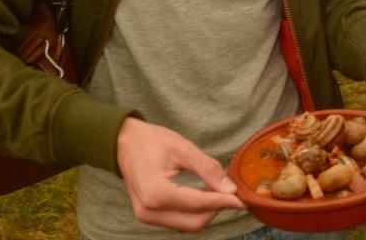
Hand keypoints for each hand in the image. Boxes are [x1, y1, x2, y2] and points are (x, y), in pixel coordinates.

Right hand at [116, 117, 243, 231]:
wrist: (123, 142)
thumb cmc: (151, 141)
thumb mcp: (182, 148)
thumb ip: (207, 169)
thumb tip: (230, 189)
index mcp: (155, 193)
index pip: (198, 204)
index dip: (223, 202)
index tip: (242, 200)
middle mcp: (149, 211)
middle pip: (194, 222)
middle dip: (216, 209)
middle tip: (231, 192)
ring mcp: (147, 217)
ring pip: (188, 225)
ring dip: (206, 212)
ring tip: (218, 191)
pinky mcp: (149, 216)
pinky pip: (179, 221)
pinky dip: (195, 212)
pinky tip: (204, 195)